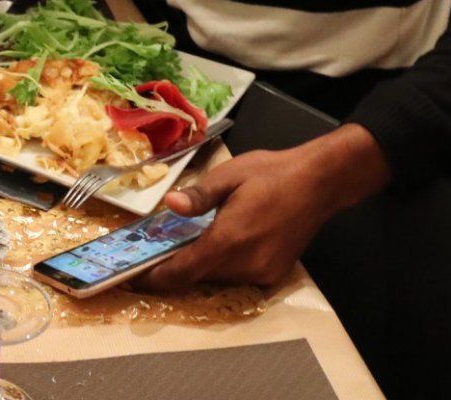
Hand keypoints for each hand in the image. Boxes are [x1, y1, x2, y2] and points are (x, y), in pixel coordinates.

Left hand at [129, 124, 391, 291]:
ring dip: (198, 267)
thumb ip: (198, 196)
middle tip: (151, 255)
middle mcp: (246, 264)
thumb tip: (170, 205)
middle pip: (198, 277)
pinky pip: (237, 276)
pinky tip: (214, 246)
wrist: (318, 183)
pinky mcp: (274, 274)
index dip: (156, 277)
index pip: (184, 271)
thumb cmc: (270, 173)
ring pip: (217, 279)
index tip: (132, 277)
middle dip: (173, 270)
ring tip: (179, 248)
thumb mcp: (229, 175)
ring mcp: (262, 272)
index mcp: (230, 240)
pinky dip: (221, 267)